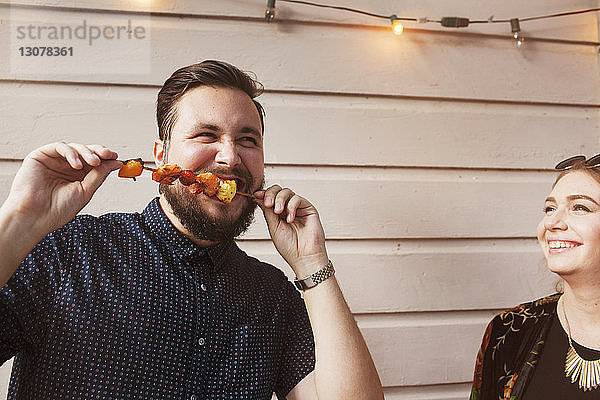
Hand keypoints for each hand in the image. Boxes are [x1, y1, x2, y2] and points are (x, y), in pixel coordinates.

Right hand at [3, 142, 121, 234]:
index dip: (106, 158)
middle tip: (108, 155)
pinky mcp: (41, 156)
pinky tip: (76, 165)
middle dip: (99, 152)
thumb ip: (99, 175)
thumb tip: (115, 163)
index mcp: (77, 176)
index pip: (94, 162)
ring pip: (75, 147)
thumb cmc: (58, 209)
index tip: (117, 158)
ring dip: (87, 152)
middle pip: (86, 152)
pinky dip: (71, 153)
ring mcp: (54, 161)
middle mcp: (66, 167)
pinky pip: (59, 147)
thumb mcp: (85, 191)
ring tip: (94, 162)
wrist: (36, 217)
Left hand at [254, 185, 328, 277]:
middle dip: (271, 194)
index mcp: (277, 213)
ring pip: (287, 192)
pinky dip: (291, 207)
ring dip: (280, 199)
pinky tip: (290, 218)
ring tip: (278, 212)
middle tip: (268, 203)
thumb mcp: (273, 226)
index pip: (270, 197)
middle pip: (278, 190)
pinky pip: (298, 199)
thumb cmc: (289, 246)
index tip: (256, 195)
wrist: (303, 257)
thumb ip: (267, 211)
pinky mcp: (308, 209)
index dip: (263, 194)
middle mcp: (287, 209)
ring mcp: (298, 208)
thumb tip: (257, 196)